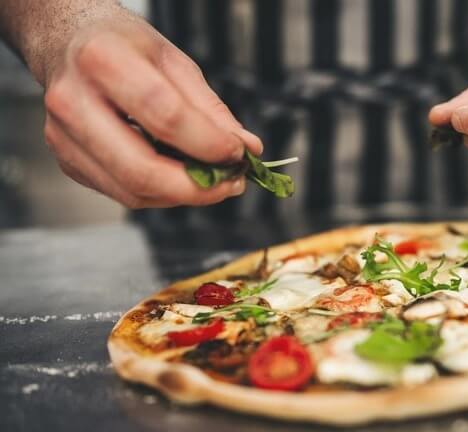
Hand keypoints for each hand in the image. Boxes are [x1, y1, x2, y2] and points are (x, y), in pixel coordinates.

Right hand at [41, 7, 261, 207]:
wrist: (66, 42)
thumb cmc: (120, 45)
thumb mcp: (172, 60)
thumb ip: (210, 108)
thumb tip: (246, 147)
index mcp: (102, 61)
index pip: (164, 116)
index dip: (208, 143)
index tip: (238, 153)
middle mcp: (73, 102)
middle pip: (141, 169)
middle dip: (196, 187)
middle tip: (231, 183)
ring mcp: (63, 137)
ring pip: (132, 191)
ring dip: (183, 195)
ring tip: (214, 181)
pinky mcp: (66, 160)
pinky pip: (122, 192)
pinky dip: (160, 193)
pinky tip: (181, 177)